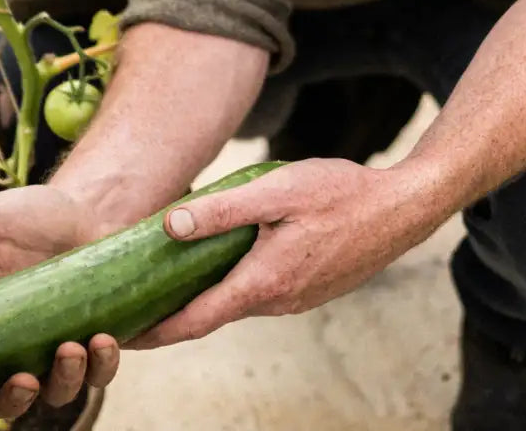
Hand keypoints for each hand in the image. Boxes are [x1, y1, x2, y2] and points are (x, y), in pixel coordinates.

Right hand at [0, 185, 122, 417]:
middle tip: (26, 377)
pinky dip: (109, 362)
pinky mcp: (103, 341)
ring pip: (61, 391)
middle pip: (10, 400)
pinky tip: (112, 335)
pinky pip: (105, 367)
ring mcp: (61, 350)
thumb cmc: (28, 217)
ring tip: (78, 344)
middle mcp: (19, 350)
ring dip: (69, 379)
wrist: (88, 206)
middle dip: (16, 399)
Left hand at [126, 158, 451, 348]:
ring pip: (236, 304)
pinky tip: (219, 267)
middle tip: (128, 310)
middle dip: (170, 317)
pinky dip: (231, 288)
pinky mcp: (309, 290)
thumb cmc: (341, 193)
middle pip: (211, 316)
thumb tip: (169, 227)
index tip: (121, 335)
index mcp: (262, 283)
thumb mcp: (274, 190)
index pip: (194, 321)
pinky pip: (259, 294)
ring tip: (163, 286)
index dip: (154, 332)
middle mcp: (277, 302)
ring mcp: (296, 300)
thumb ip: (221, 210)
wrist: (404, 208)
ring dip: (202, 300)